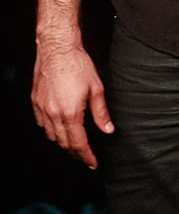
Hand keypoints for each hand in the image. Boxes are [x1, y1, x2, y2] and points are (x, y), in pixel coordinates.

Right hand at [31, 39, 113, 169]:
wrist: (57, 49)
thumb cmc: (78, 65)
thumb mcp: (96, 88)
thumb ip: (101, 112)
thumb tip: (108, 129)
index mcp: (71, 112)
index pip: (79, 143)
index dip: (86, 156)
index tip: (92, 163)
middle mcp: (54, 114)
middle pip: (64, 143)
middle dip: (76, 153)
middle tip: (85, 157)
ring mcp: (42, 109)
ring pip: (51, 136)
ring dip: (63, 143)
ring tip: (74, 145)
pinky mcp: (36, 103)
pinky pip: (42, 124)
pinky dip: (51, 131)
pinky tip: (59, 129)